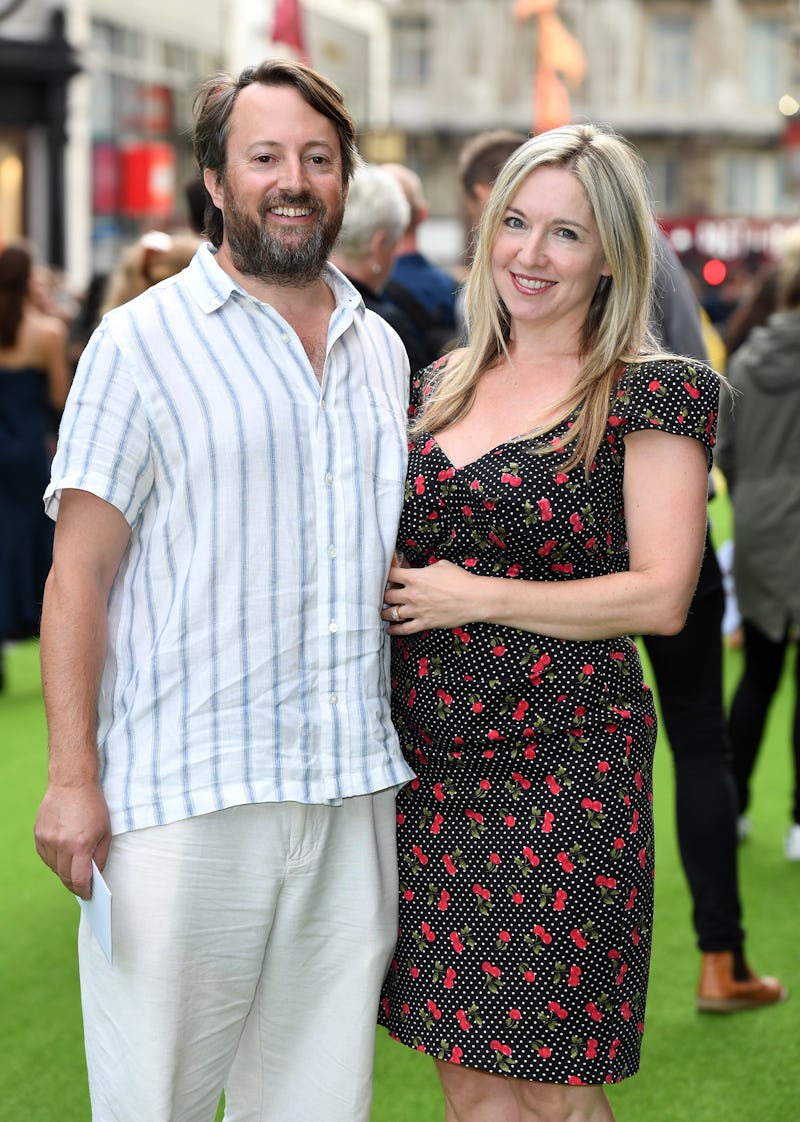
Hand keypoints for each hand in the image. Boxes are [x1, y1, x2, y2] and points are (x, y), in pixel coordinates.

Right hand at [34, 780, 111, 898]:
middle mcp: (61, 844)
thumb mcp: (106, 832)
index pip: (78, 879)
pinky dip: (54, 861)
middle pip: (64, 876)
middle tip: (82, 887)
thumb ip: (100, 856)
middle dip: (74, 885)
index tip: (88, 895)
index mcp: (80, 845)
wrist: (72, 783)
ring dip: (64, 872)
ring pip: (54, 868)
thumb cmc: (93, 806)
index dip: (84, 890)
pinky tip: (63, 857)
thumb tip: (95, 875)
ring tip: (74, 871)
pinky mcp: (39, 834)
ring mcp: (47, 839)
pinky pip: (45, 857)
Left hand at [382, 559, 480, 633]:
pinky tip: (390, 630)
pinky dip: (395, 630)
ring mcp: (416, 610)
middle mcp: (411, 594)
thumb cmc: (459, 579)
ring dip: (385, 612)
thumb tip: (420, 570)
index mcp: (414, 577)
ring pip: (391, 613)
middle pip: (387, 595)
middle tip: (383, 595)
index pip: (390, 574)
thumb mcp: (440, 565)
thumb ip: (425, 568)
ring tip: (383, 612)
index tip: (385, 575)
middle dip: (383, 594)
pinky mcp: (424, 623)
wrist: (473, 598)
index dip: (385, 573)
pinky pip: (404, 629)